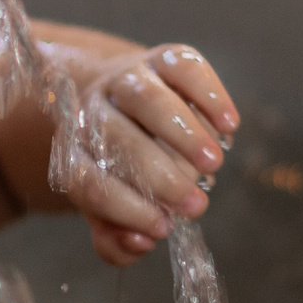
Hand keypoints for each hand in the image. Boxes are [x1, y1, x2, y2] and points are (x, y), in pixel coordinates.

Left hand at [47, 43, 238, 265]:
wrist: (117, 100)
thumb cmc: (121, 167)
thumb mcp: (110, 208)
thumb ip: (116, 240)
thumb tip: (140, 243)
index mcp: (74, 150)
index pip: (86, 180)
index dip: (123, 208)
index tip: (161, 229)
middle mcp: (92, 109)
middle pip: (116, 138)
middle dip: (159, 175)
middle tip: (195, 205)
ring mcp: (127, 78)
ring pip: (146, 98)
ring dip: (183, 134)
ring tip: (214, 165)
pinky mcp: (163, 58)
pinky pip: (184, 67)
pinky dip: (210, 94)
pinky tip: (229, 126)